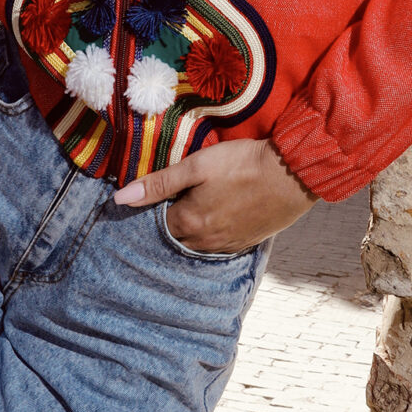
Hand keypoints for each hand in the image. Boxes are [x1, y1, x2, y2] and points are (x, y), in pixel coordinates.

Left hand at [113, 137, 315, 252]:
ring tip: (192, 209)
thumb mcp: (197, 165)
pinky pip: (218, 246)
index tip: (151, 197)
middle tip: (170, 202)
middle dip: (169, 222)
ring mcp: (227, 246)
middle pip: (175, 237)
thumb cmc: (243, 164)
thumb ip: (159, 182)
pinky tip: (215, 219)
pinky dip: (210, 236)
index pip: (155, 223)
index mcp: (188, 223)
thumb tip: (120, 198)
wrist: (292, 174)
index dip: (151, 210)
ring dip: (190, 231)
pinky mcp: (246, 243)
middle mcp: (204, 242)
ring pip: (196, 244)